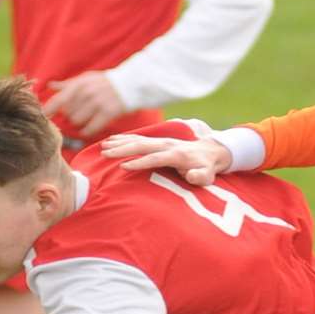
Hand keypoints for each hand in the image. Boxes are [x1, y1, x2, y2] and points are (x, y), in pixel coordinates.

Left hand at [42, 71, 129, 138]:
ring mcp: (98, 103)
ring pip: (77, 121)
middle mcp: (87, 93)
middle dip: (70, 115)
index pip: (58, 100)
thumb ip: (67, 84)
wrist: (130, 84)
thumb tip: (50, 85)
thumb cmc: (105, 82)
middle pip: (67, 113)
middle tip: (78, 114)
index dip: (48, 110)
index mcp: (79, 84)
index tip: (44, 117)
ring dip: (79, 122)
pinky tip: (88, 128)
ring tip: (86, 118)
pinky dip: (87, 130)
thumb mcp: (86, 79)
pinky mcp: (108, 113)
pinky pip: (91, 128)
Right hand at [101, 134, 232, 185]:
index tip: (123, 166)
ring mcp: (162, 140)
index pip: (155, 158)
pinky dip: (124, 138)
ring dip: (120, 143)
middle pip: (142, 145)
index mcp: (177, 154)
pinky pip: (138, 138)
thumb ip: (201, 176)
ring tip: (103, 147)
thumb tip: (192, 175)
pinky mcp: (158, 140)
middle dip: (123, 149)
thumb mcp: (208, 175)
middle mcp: (167, 144)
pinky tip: (110, 140)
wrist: (212, 150)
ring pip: (138, 139)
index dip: (140, 161)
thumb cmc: (207, 167)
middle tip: (105, 154)